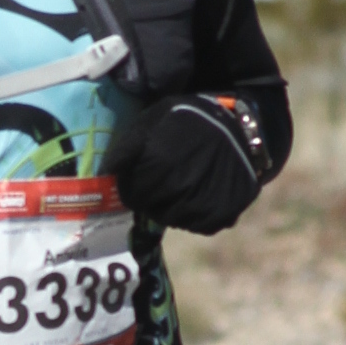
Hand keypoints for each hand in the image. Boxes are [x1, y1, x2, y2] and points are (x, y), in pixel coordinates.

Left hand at [107, 93, 272, 235]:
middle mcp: (182, 187)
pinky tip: (200, 192)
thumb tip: (107, 171)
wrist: (238, 127)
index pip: (131, 193)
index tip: (140, 178)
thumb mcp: (154, 119)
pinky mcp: (222, 214)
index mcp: (161, 163)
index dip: (132, 187)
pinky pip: (198, 225)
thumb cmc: (188, 120)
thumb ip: (128, 146)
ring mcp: (204, 204)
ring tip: (181, 184)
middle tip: (161, 181)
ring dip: (170, 208)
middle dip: (150, 198)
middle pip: (151, 209)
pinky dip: (195, 214)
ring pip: (173, 220)